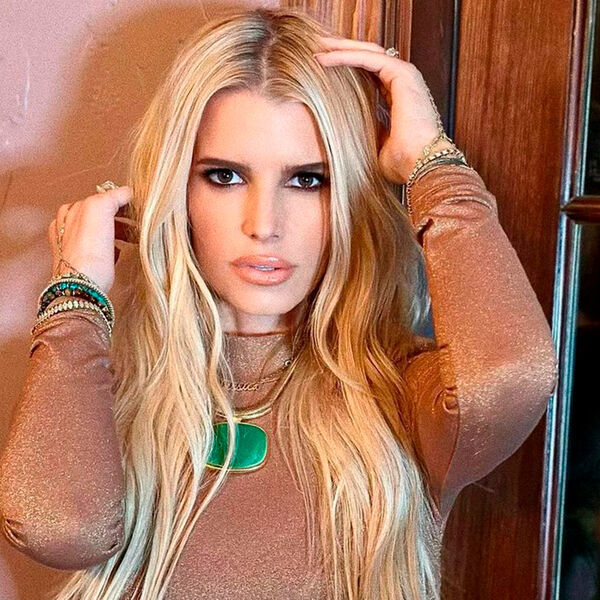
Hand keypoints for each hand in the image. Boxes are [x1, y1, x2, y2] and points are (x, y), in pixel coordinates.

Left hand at [48, 186, 132, 293]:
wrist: (83, 286)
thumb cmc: (89, 250)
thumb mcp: (99, 208)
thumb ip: (113, 195)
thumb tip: (128, 192)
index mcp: (71, 210)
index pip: (102, 196)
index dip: (122, 200)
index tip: (139, 207)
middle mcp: (69, 226)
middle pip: (102, 214)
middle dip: (122, 216)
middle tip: (140, 222)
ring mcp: (76, 245)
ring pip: (103, 231)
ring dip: (120, 231)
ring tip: (134, 237)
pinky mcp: (86, 263)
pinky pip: (102, 249)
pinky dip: (113, 247)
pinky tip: (120, 252)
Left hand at [314, 35, 448, 183]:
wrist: (419, 165)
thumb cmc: (403, 163)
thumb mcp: (376, 147)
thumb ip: (365, 134)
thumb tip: (346, 134)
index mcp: (398, 98)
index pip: (370, 75)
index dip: (347, 69)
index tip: (322, 70)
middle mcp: (403, 83)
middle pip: (368, 58)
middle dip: (342, 51)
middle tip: (317, 51)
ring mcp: (405, 76)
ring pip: (368, 53)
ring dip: (341, 49)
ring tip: (317, 50)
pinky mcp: (402, 74)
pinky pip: (368, 58)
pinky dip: (345, 56)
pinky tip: (325, 58)